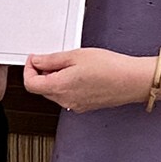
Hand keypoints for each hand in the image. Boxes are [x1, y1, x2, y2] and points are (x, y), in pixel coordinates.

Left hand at [22, 48, 151, 113]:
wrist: (132, 80)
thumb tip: (37, 61)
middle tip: (53, 59)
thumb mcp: (75, 55)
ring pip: (55, 93)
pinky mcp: (85, 106)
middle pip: (42, 89)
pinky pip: (68, 96)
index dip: (28, 70)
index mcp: (59, 87)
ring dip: (55, 79)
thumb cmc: (109, 68)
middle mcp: (65, 101)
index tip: (34, 60)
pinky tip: (81, 74)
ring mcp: (75, 106)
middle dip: (42, 73)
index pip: (30, 84)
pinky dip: (68, 85)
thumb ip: (51, 60)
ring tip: (71, 64)